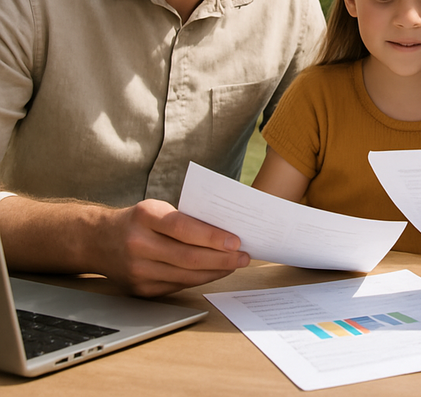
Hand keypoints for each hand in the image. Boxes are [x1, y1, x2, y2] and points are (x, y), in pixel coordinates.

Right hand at [97, 200, 249, 296]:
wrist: (98, 240)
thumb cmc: (139, 220)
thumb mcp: (157, 209)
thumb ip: (185, 218)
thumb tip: (225, 232)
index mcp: (145, 216)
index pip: (184, 228)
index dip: (212, 237)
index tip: (236, 241)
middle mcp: (138, 244)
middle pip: (188, 256)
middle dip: (222, 259)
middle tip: (245, 256)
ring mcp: (138, 270)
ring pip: (186, 275)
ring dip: (216, 271)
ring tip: (235, 264)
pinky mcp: (140, 289)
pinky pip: (177, 286)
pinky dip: (200, 279)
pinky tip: (215, 272)